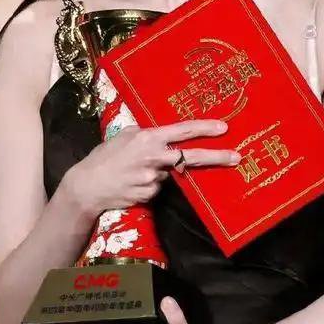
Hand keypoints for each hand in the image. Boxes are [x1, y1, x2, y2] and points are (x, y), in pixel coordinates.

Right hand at [65, 118, 240, 218]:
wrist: (87, 187)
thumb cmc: (104, 156)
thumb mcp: (124, 135)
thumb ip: (146, 133)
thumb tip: (163, 134)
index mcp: (148, 138)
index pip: (182, 131)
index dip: (204, 128)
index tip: (224, 127)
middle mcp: (154, 157)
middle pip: (191, 157)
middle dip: (216, 156)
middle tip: (236, 156)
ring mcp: (153, 179)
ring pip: (169, 173)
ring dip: (160, 171)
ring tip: (134, 171)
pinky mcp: (150, 195)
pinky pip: (159, 187)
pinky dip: (151, 184)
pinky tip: (133, 183)